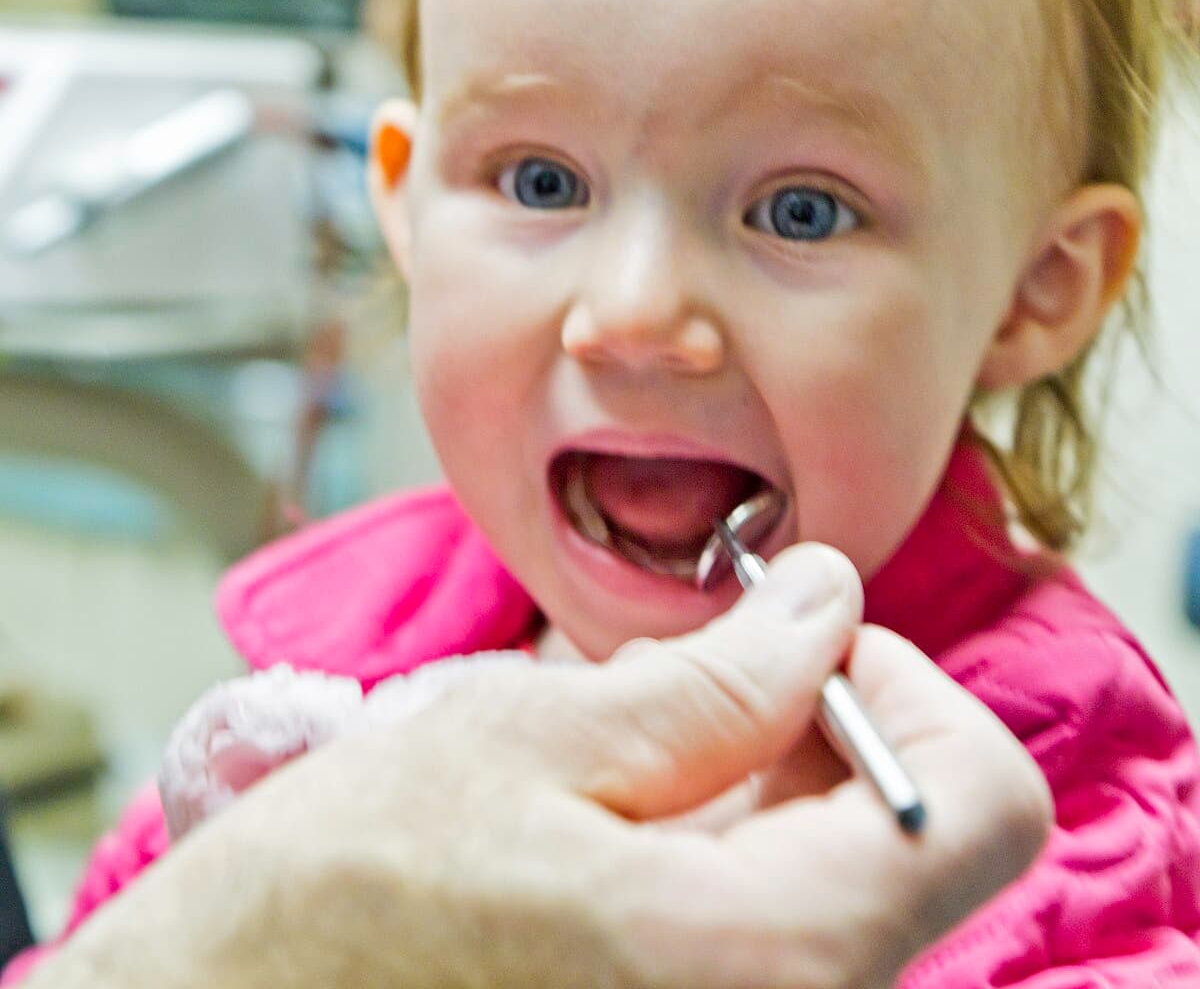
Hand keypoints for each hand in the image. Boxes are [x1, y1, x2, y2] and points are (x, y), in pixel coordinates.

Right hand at [32, 545, 1050, 988]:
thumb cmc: (341, 902)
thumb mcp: (525, 744)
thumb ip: (709, 680)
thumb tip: (827, 599)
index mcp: (772, 958)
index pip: (982, 800)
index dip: (900, 684)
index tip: (790, 641)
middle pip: (912, 830)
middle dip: (819, 718)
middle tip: (690, 672)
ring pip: (843, 868)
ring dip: (765, 771)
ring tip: (633, 741)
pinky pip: (775, 918)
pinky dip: (730, 833)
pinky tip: (625, 802)